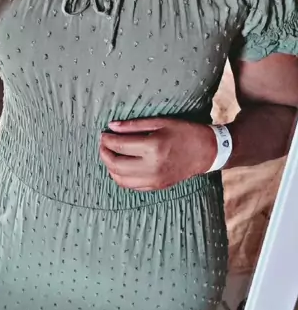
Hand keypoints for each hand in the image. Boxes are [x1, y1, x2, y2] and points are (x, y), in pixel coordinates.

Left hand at [99, 118, 217, 189]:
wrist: (207, 151)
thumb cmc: (184, 132)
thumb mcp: (160, 122)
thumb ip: (133, 125)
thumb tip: (111, 127)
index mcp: (153, 147)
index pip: (119, 145)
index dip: (107, 139)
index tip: (103, 133)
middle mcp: (152, 166)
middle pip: (116, 164)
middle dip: (104, 153)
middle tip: (103, 143)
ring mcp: (154, 180)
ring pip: (120, 179)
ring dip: (110, 167)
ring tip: (110, 154)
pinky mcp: (157, 187)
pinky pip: (131, 186)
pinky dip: (120, 177)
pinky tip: (121, 166)